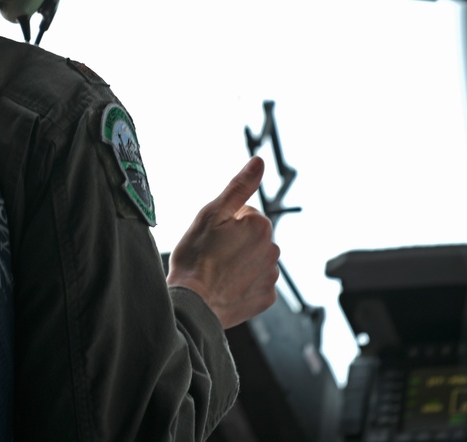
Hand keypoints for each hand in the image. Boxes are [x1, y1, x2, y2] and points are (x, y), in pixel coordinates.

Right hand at [166, 156, 280, 328]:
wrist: (193, 304)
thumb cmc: (197, 258)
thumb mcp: (212, 213)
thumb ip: (239, 186)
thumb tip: (258, 162)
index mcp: (260, 225)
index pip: (244, 213)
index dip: (225, 223)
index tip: (212, 236)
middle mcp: (273, 249)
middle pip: (252, 236)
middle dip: (235, 241)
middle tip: (213, 254)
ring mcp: (271, 275)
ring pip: (254, 259)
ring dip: (240, 261)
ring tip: (217, 271)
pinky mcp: (266, 297)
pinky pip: (256, 282)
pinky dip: (243, 283)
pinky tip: (226, 286)